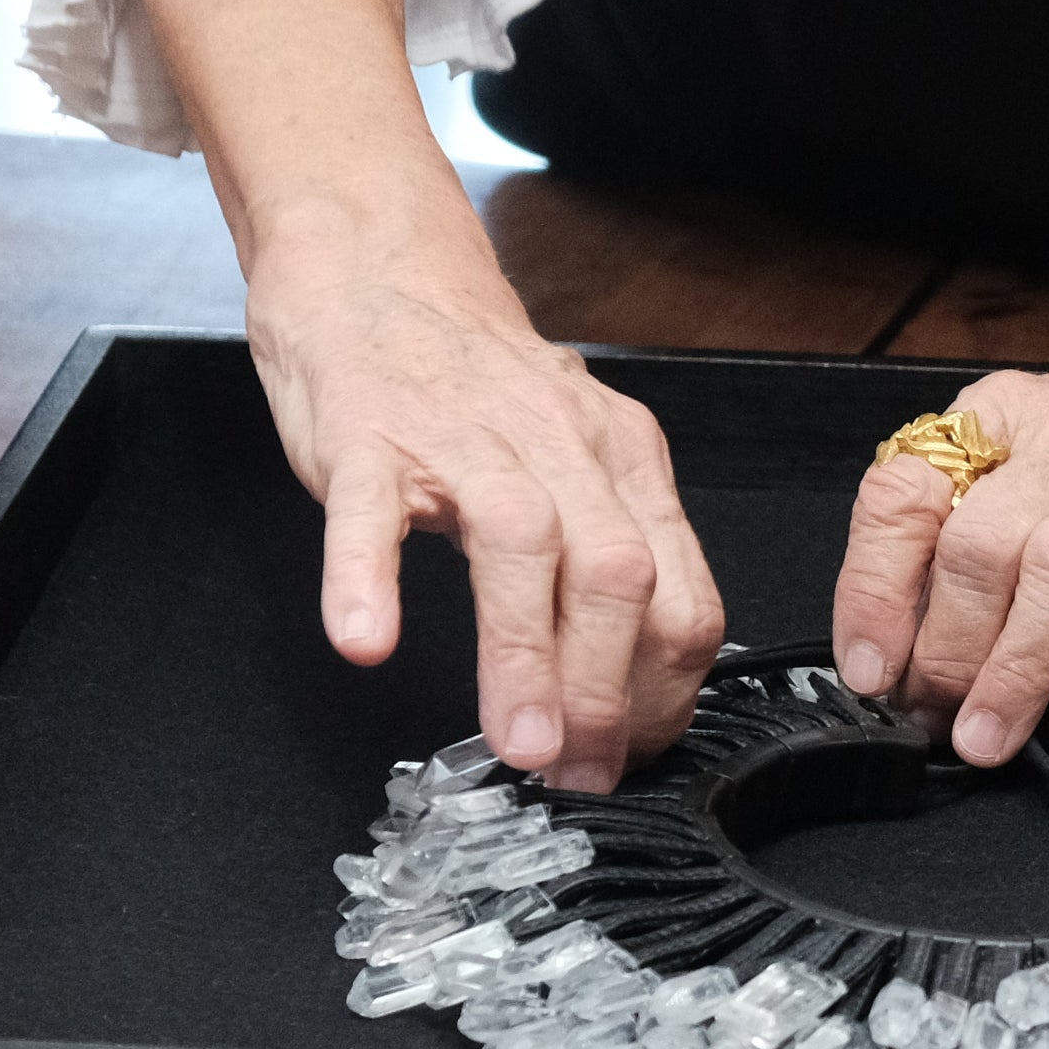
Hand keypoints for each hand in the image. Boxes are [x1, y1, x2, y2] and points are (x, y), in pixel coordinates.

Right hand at [247, 228, 724, 789]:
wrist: (381, 276)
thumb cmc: (478, 389)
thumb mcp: (577, 464)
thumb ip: (609, 560)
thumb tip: (633, 693)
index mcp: (624, 464)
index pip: (681, 595)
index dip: (663, 694)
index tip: (627, 760)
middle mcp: (559, 447)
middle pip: (618, 575)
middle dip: (606, 691)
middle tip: (577, 772)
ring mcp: (462, 436)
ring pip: (519, 543)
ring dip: (523, 656)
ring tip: (517, 743)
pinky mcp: (367, 432)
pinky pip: (372, 508)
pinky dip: (370, 576)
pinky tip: (367, 638)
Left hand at [832, 367, 1048, 767]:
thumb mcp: (1038, 484)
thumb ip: (969, 548)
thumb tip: (896, 658)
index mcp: (1004, 420)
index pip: (905, 495)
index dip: (874, 589)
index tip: (870, 668)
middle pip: (979, 545)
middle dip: (945, 650)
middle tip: (933, 718)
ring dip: (1015, 669)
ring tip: (989, 734)